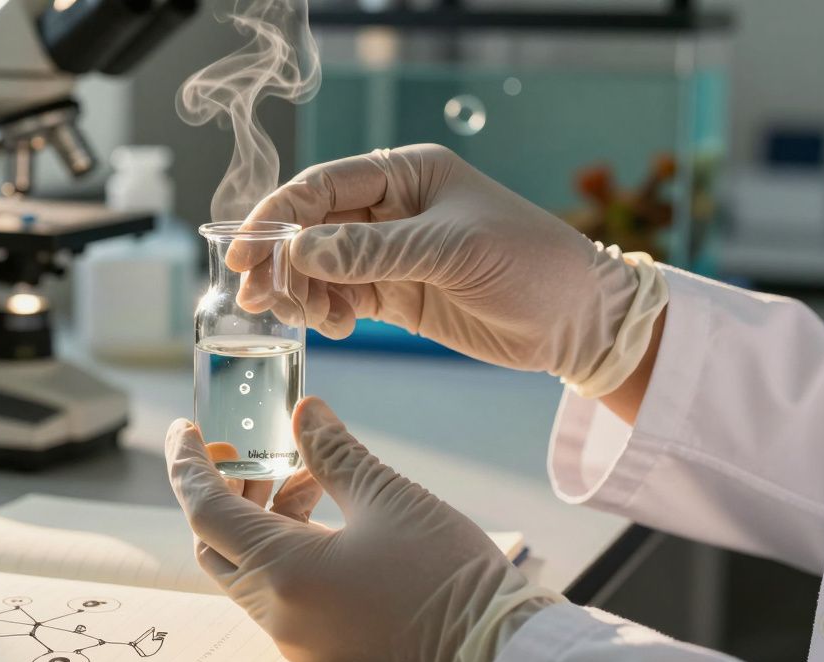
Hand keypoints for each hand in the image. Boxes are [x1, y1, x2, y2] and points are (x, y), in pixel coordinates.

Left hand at [165, 397, 562, 661]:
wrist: (498, 652)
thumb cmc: (447, 575)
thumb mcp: (389, 496)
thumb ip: (334, 451)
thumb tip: (303, 412)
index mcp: (283, 573)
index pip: (206, 510)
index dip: (188, 464)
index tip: (184, 430)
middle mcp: (277, 612)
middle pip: (218, 544)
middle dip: (225, 491)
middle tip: (250, 451)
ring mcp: (297, 636)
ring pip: (249, 568)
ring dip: (262, 517)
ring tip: (307, 476)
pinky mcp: (322, 646)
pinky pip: (279, 591)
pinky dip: (285, 547)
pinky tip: (325, 514)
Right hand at [232, 144, 646, 384]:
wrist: (578, 322)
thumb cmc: (531, 264)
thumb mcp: (453, 251)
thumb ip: (375, 252)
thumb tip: (303, 252)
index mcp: (407, 173)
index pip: (323, 185)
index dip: (278, 214)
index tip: (245, 250)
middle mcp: (392, 209)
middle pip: (312, 227)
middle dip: (280, 259)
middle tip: (257, 294)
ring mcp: (391, 254)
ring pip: (320, 267)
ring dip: (299, 290)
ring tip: (297, 316)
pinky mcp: (396, 294)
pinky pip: (341, 298)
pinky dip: (325, 311)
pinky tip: (332, 325)